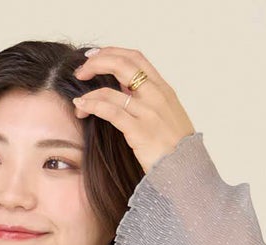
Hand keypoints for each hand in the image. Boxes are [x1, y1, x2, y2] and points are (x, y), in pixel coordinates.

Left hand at [71, 45, 195, 174]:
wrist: (187, 171)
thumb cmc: (175, 148)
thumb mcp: (167, 115)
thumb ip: (149, 100)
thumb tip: (124, 89)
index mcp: (163, 88)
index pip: (135, 58)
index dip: (112, 52)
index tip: (94, 57)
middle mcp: (156, 95)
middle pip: (121, 64)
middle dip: (96, 63)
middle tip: (81, 72)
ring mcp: (148, 112)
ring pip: (111, 90)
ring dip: (89, 93)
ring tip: (78, 101)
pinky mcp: (139, 131)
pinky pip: (110, 111)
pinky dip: (92, 106)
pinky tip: (82, 108)